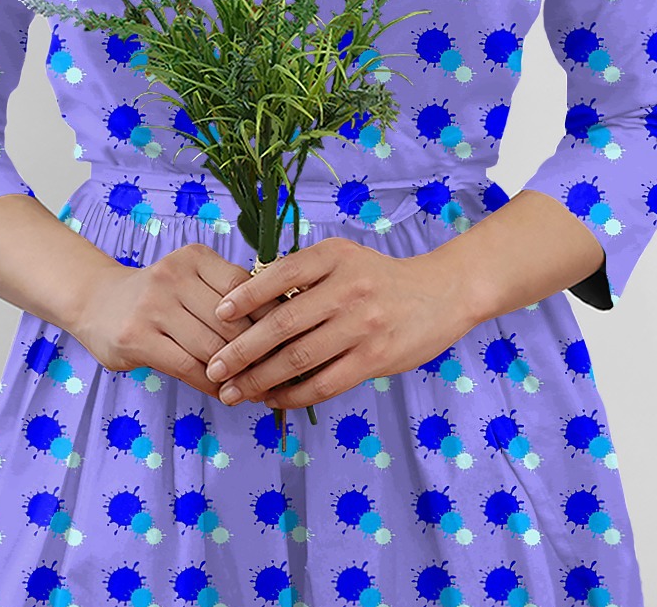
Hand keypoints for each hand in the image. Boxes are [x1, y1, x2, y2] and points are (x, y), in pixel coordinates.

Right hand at [70, 242, 281, 399]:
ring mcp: (153, 306)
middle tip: (281, 373)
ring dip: (238, 373)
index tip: (291, 341)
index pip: (246, 290)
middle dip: (259, 352)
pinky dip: (212, 384)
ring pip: (213, 347)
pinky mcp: (137, 338)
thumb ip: (229, 294)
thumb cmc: (160, 294)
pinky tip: (224, 391)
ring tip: (257, 387)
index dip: (271, 319)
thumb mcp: (192, 278)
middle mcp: (173, 275)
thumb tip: (283, 323)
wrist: (97, 301)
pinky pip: (188, 367)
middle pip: (232, 322)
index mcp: (195, 257)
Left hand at [203, 237, 480, 409]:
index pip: (279, 276)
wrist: (441, 294)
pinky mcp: (375, 358)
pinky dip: (293, 395)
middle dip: (242, 350)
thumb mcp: (343, 259)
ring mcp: (363, 325)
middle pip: (282, 323)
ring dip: (260, 379)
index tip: (218, 316)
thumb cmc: (379, 278)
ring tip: (234, 391)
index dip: (245, 297)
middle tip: (215, 368)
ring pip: (298, 358)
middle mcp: (347, 288)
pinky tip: (272, 399)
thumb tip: (246, 302)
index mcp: (333, 257)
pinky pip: (324, 383)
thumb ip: (303, 275)